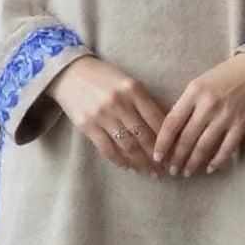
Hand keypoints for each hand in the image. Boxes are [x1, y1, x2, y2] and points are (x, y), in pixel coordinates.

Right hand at [45, 56, 165, 175]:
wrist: (69, 73)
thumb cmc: (104, 77)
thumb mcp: (127, 81)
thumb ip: (143, 101)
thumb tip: (163, 128)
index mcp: (134, 89)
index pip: (157, 119)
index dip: (168, 139)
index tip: (175, 152)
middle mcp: (119, 102)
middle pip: (144, 136)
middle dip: (157, 156)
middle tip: (166, 168)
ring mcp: (102, 115)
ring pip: (128, 146)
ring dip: (141, 162)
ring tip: (150, 172)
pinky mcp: (88, 126)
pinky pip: (107, 149)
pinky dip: (120, 160)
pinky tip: (128, 167)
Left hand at [153, 53, 244, 176]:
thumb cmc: (226, 74)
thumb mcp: (200, 83)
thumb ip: (187, 103)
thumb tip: (174, 130)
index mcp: (193, 92)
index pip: (171, 123)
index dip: (162, 143)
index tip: (157, 156)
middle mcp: (207, 105)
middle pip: (186, 138)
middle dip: (176, 158)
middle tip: (171, 170)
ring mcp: (225, 116)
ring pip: (203, 146)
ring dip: (193, 163)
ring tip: (186, 172)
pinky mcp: (242, 125)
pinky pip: (226, 149)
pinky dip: (217, 161)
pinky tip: (210, 169)